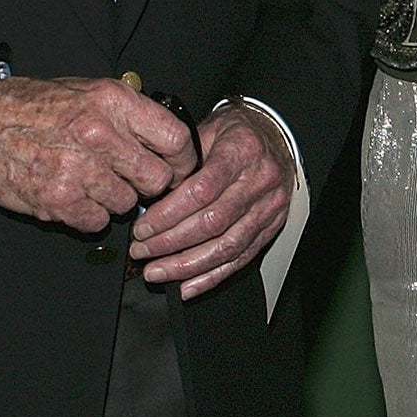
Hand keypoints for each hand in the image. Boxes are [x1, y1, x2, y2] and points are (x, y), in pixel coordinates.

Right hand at [0, 76, 197, 232]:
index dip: (183, 159)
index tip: (179, 167)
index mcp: (113, 102)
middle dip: (150, 184)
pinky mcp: (57, 199)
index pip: (175, 138)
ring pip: (127, 204)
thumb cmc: (38, 107)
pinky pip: (97, 222)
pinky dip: (90, 215)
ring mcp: (78, 169)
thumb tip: (167, 138)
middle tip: (134, 180)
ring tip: (94, 183)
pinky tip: (76, 197)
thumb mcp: (90, 91)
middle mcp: (99, 134)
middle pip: (157, 178)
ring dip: (116, 199)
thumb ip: (130, 113)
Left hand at [130, 103, 292, 298]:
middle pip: (213, 222)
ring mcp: (270, 206)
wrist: (276, 137)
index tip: (142, 228)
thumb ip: (181, 160)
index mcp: (243, 151)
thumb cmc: (236, 134)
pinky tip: (187, 286)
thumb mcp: (207, 130)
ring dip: (187, 265)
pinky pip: (241, 257)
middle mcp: (262, 180)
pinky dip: (212, 276)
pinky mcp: (272, 226)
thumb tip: (147, 195)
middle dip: (171, 243)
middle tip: (141, 251)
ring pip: (227, 246)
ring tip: (156, 272)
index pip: (202, 190)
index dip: (168, 215)